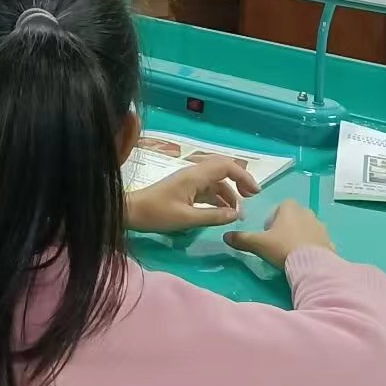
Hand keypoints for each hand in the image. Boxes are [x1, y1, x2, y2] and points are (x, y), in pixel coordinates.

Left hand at [125, 156, 257, 233]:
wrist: (131, 212)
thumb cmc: (156, 214)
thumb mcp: (187, 219)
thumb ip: (213, 216)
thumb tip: (236, 215)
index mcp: (195, 176)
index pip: (226, 166)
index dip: (243, 176)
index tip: (255, 192)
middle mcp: (194, 174)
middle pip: (223, 170)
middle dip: (239, 181)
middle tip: (251, 197)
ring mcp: (189, 181)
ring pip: (216, 182)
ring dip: (229, 194)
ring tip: (238, 213)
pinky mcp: (184, 190)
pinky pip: (207, 190)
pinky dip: (218, 199)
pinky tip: (223, 212)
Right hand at [225, 200, 335, 269]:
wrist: (312, 266)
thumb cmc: (283, 248)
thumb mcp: (259, 244)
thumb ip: (242, 239)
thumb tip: (225, 236)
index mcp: (290, 208)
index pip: (282, 206)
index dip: (274, 218)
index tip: (269, 232)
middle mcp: (308, 213)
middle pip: (295, 216)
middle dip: (288, 226)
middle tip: (279, 243)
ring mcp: (321, 227)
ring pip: (308, 228)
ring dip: (301, 236)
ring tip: (292, 252)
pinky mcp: (329, 242)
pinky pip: (318, 242)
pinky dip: (313, 248)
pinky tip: (306, 259)